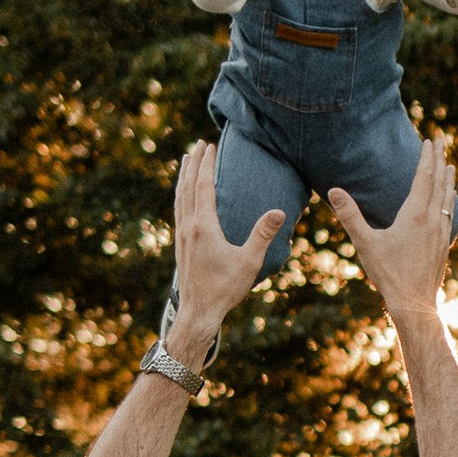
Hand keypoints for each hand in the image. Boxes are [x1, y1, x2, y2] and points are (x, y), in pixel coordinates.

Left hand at [168, 141, 284, 357]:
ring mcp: (182, 235)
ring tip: (187, 161)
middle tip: (197, 144)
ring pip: (180, 197)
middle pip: (187, 187)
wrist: (199, 312)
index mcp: (204, 227)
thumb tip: (278, 212)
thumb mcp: (248, 262)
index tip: (208, 145)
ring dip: (184, 177)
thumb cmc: (225, 289)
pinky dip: (182, 194)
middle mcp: (189, 227)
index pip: (204, 187)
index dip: (206, 164)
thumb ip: (262, 235)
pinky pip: (179, 210)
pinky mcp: (180, 244)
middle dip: (192, 164)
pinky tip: (185, 195)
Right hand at [329, 134, 456, 325]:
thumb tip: (333, 190)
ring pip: (448, 199)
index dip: (427, 157)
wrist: (414, 303)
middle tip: (442, 142)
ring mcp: (441, 233)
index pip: (424, 177)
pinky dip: (450, 202)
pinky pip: (450, 216)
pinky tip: (449, 204)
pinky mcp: (444, 245)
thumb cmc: (388, 274)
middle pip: (439, 183)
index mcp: (415, 215)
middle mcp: (433, 220)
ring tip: (450, 166)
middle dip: (440, 160)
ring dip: (448, 180)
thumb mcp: (365, 244)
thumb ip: (350, 215)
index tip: (431, 140)